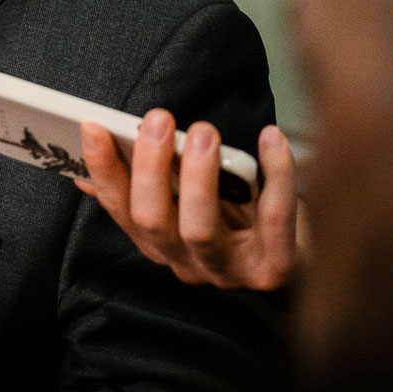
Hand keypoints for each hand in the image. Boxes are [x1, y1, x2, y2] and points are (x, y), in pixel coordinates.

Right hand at [77, 111, 299, 290]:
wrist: (307, 255)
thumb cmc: (246, 217)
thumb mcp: (191, 201)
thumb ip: (150, 187)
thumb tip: (86, 174)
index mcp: (160, 244)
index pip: (121, 209)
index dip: (104, 170)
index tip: (94, 127)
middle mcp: (186, 264)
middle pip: (153, 221)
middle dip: (149, 168)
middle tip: (158, 120)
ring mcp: (229, 271)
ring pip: (199, 230)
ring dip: (198, 177)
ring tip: (203, 132)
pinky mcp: (273, 270)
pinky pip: (272, 220)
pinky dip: (274, 175)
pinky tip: (270, 138)